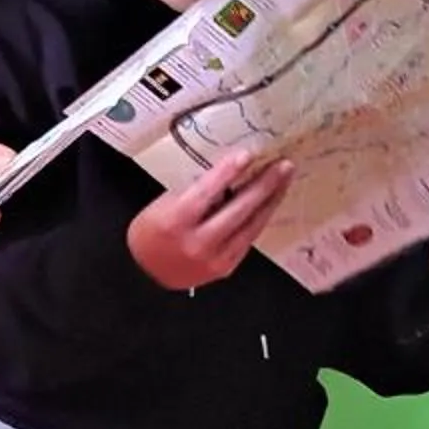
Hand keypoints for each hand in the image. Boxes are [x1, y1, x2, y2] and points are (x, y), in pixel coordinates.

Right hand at [127, 151, 293, 289]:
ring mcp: (214, 259)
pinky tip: (270, 203)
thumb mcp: (162, 205)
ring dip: (270, 200)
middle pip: (238, 210)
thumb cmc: (151, 232)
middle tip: (282, 166)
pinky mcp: (225, 268)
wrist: (145, 274)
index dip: (228, 172)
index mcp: (175, 222)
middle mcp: (197, 243)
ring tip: (284, 180)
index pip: (207, 192)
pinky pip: (249, 239)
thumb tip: (228, 174)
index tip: (248, 154)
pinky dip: (260, 218)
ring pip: (250, 226)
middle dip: (263, 185)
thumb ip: (194, 192)